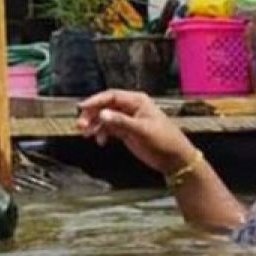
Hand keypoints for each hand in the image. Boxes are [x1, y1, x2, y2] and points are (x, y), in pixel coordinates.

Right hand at [76, 90, 197, 174]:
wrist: (175, 159)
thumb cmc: (164, 140)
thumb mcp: (142, 130)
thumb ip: (121, 122)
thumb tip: (102, 114)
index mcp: (137, 101)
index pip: (111, 96)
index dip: (95, 101)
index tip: (82, 107)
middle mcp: (130, 108)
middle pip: (105, 106)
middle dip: (92, 115)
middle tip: (81, 125)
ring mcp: (127, 120)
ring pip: (105, 118)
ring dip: (94, 125)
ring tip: (86, 135)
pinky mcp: (126, 131)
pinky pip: (109, 129)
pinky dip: (102, 134)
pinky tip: (100, 141)